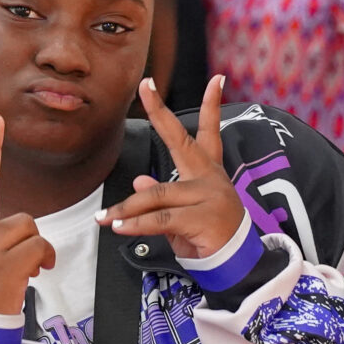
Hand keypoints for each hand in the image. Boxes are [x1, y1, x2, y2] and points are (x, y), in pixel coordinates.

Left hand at [98, 76, 248, 260]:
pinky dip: (136, 224)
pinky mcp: (203, 218)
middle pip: (181, 141)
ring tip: (105, 219)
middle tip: (145, 86)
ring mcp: (209, 195)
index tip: (216, 79)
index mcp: (209, 172)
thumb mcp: (184, 214)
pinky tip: (119, 227)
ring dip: (127, 208)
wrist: (237, 265)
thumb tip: (139, 182)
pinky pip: (160, 218)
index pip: (209, 133)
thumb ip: (162, 196)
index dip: (212, 105)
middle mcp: (210, 178)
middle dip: (160, 112)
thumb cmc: (210, 237)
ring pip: (157, 194)